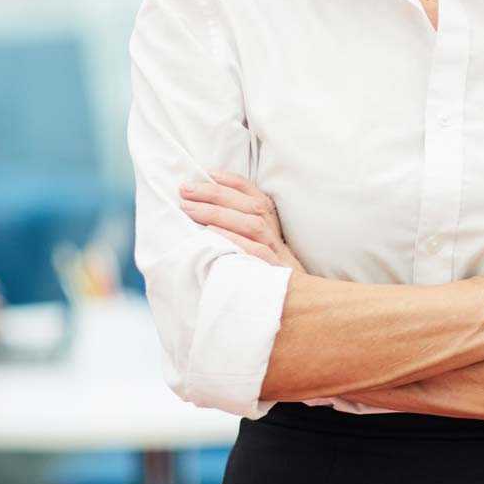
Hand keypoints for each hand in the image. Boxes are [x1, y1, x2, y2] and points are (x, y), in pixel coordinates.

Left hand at [179, 171, 302, 272]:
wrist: (299, 310)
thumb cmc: (269, 281)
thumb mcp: (258, 255)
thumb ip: (240, 236)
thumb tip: (206, 220)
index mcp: (274, 229)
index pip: (256, 197)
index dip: (234, 182)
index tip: (209, 173)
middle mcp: (277, 237)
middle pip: (252, 206)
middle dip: (216, 194)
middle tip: (185, 190)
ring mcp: (279, 255)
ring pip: (253, 225)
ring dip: (219, 213)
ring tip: (189, 209)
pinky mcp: (277, 273)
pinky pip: (257, 253)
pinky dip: (234, 240)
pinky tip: (211, 234)